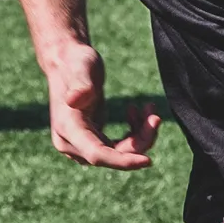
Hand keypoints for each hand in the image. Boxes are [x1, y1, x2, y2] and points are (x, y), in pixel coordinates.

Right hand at [47, 44, 159, 168]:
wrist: (68, 61)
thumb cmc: (75, 62)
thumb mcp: (81, 69)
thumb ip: (80, 85)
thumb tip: (73, 100)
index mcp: (68, 129)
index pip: (97, 154)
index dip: (122, 161)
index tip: (148, 161)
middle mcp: (71, 142)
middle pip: (112, 156)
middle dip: (140, 140)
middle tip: (156, 116)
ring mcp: (82, 144)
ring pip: (119, 153)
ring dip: (140, 135)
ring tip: (149, 108)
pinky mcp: (92, 139)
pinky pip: (119, 147)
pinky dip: (133, 132)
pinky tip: (136, 111)